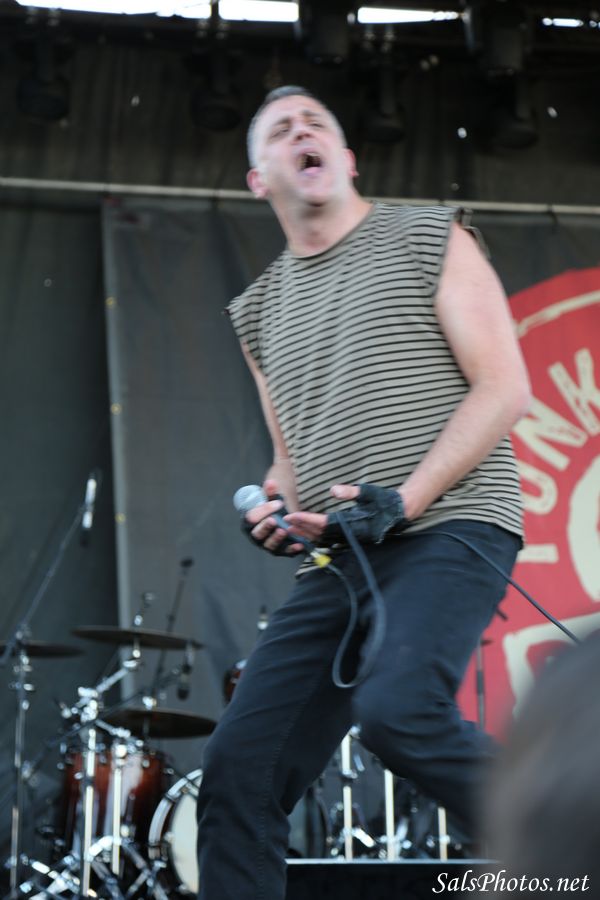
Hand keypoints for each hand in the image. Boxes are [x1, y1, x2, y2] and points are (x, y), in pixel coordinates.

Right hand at [242, 479, 304, 555]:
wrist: (279, 518)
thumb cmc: (271, 509)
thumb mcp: (270, 499)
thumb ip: (270, 492)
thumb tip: (271, 482)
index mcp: (250, 521)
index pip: (252, 517)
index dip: (263, 510)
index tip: (277, 503)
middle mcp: (256, 535)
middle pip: (258, 533)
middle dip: (265, 527)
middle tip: (274, 520)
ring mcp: (267, 544)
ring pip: (269, 544)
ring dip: (276, 538)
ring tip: (284, 530)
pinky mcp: (279, 550)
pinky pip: (284, 551)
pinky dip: (292, 549)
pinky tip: (299, 544)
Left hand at [287, 483, 406, 545]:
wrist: (401, 513)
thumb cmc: (385, 500)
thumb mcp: (369, 492)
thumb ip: (351, 491)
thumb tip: (333, 490)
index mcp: (353, 523)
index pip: (324, 523)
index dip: (306, 520)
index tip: (292, 515)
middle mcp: (350, 534)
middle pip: (320, 533)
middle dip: (302, 528)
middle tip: (284, 522)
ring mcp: (351, 538)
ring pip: (324, 538)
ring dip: (307, 533)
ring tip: (291, 528)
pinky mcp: (351, 538)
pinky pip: (330, 540)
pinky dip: (317, 536)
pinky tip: (307, 533)